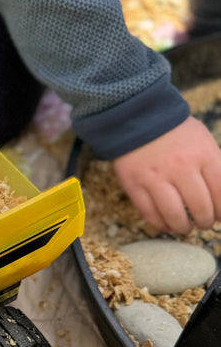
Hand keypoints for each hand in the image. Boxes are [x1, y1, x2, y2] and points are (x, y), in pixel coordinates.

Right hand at [113, 116, 220, 233]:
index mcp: (203, 155)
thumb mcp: (203, 142)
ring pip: (174, 215)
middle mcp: (180, 168)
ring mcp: (155, 178)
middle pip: (199, 207)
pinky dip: (160, 224)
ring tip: (185, 228)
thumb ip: (214, 166)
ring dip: (183, 227)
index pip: (220, 192)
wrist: (137, 119)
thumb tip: (220, 196)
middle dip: (205, 221)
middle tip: (204, 223)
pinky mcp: (134, 186)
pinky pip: (150, 213)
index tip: (220, 216)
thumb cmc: (175, 132)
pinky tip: (166, 225)